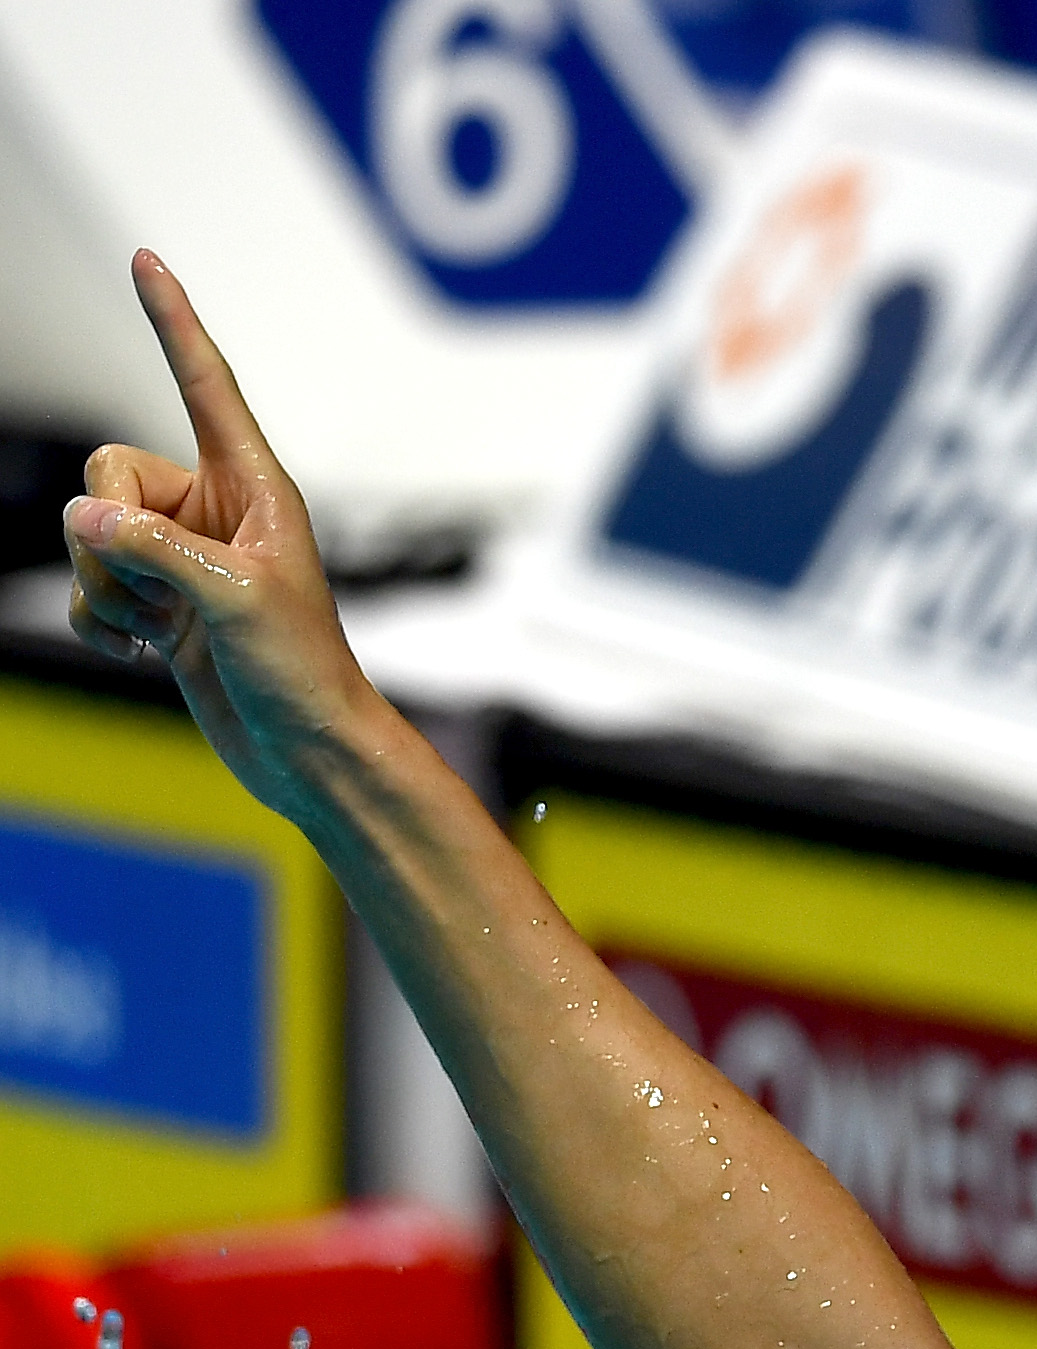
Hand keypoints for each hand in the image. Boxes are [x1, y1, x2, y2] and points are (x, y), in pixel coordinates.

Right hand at [64, 252, 384, 823]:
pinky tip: (142, 652)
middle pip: (106, 475)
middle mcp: (212, 511)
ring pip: (88, 535)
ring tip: (167, 629)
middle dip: (112, 537)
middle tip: (164, 596)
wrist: (308, 756)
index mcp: (252, 486)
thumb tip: (83, 523)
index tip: (146, 259)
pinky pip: (89, 586)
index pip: (202, 383)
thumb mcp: (235, 598)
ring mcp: (180, 558)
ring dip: (110, 588)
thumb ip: (154, 547)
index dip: (173, 321)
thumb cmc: (303, 675)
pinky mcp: (159, 605)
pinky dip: (101, 619)